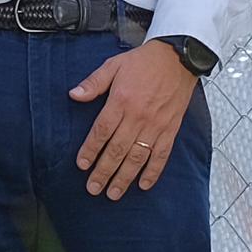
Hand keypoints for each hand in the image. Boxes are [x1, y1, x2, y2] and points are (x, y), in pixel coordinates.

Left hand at [69, 39, 198, 199]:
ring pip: (137, 157)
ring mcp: (155, 125)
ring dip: (124, 177)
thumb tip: (73, 95)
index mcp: (121, 101)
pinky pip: (161, 155)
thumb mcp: (114, 65)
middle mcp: (138, 116)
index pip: (102, 131)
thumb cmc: (144, 62)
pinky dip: (153, 172)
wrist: (178, 58)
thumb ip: (93, 83)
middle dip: (104, 172)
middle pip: (117, 150)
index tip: (82, 165)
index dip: (90, 150)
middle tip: (93, 188)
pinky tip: (143, 185)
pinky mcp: (170, 130)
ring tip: (113, 193)